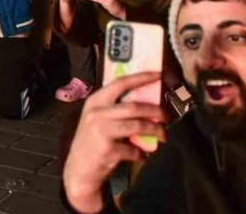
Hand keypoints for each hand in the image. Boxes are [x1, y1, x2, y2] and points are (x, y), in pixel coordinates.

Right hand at [63, 72, 167, 212]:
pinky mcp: (108, 149)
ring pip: (138, 126)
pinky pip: (134, 149)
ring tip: (162, 136)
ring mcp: (101, 131)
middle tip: (165, 116)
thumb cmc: (92, 141)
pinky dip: (141, 154)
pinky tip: (141, 156)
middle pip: (134, 106)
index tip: (158, 75)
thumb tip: (145, 101)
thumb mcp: (97, 119)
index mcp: (95, 101)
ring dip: (155, 131)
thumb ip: (114, 109)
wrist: (79, 169)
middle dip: (155, 110)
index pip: (120, 83)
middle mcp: (97, 113)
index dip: (141, 77)